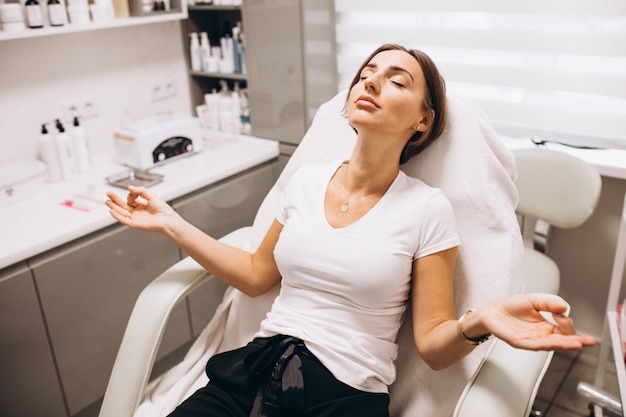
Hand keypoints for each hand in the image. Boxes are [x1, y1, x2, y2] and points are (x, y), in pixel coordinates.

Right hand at [105, 185, 178, 232]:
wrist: (167, 219)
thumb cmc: (163, 210)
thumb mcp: (151, 196)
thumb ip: (140, 191)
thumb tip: (129, 187)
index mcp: (142, 206)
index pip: (131, 199)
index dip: (130, 195)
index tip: (132, 192)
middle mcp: (137, 212)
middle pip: (123, 205)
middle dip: (115, 200)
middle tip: (108, 194)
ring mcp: (135, 218)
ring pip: (121, 212)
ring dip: (113, 207)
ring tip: (106, 201)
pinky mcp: (134, 224)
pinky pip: (123, 220)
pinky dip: (117, 216)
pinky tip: (111, 211)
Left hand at [479, 294, 595, 350]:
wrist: (490, 311)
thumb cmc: (510, 308)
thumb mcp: (532, 301)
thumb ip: (548, 303)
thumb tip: (564, 307)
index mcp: (545, 326)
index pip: (564, 330)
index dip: (567, 323)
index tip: (561, 313)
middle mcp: (540, 335)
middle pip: (562, 341)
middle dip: (576, 341)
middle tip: (587, 341)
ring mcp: (531, 340)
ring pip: (551, 345)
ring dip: (564, 345)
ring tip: (577, 344)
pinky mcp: (519, 342)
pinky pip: (534, 345)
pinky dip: (546, 345)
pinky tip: (555, 343)